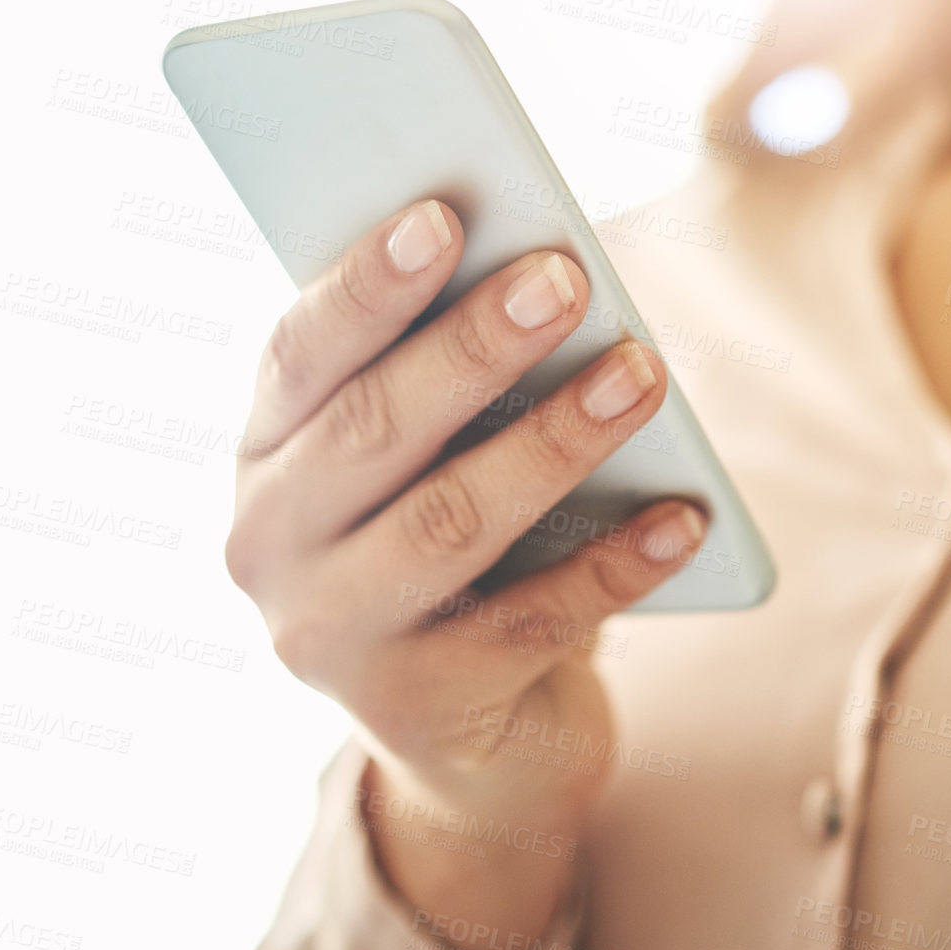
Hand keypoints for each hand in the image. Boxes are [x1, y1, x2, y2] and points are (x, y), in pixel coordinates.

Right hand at [225, 199, 708, 949]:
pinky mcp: (416, 711)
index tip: (445, 215)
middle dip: (472, 348)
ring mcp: (331, 639)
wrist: (473, 734)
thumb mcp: (433, 458)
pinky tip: (685, 516)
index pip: (299, 354)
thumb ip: (449, 378)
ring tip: (642, 373)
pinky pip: (531, 625)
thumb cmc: (463, 547)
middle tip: (565, 278)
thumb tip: (542, 268)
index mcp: (265, 457)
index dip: (368, 285)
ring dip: (555, 440)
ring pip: (448, 523)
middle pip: (371, 430)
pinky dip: (616, 563)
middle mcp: (269, 548)